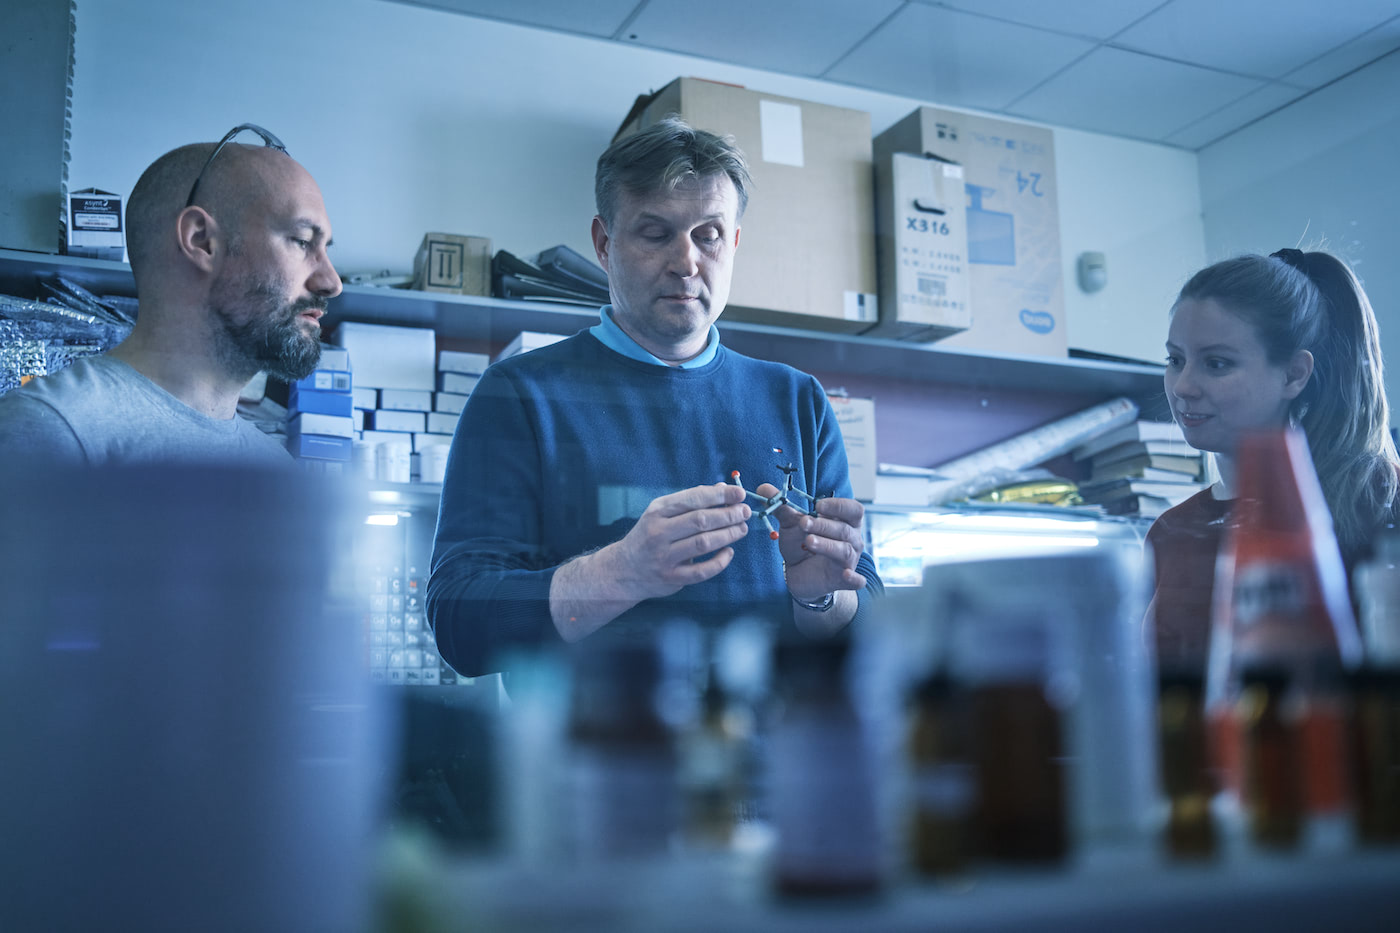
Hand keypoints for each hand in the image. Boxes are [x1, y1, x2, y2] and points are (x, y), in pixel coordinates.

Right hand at [612, 482, 751, 600]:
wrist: (623, 570)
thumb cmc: (650, 536)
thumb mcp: (662, 513)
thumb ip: (691, 501)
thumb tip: (722, 488)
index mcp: (658, 511)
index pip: (693, 499)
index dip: (719, 496)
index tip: (740, 494)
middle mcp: (659, 532)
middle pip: (700, 521)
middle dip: (727, 515)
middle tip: (745, 512)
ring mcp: (664, 556)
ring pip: (702, 544)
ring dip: (727, 535)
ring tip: (742, 529)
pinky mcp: (671, 577)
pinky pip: (701, 571)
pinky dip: (719, 562)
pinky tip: (728, 552)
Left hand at [757, 483, 867, 603]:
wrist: (798, 572)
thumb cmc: (802, 543)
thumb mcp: (792, 524)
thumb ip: (781, 506)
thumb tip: (763, 488)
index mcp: (846, 522)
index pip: (853, 509)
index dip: (838, 506)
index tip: (818, 505)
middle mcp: (852, 540)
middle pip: (844, 530)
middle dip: (823, 525)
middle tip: (803, 523)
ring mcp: (849, 561)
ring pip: (844, 550)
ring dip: (827, 545)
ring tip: (808, 541)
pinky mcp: (844, 580)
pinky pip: (855, 580)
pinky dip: (854, 578)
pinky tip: (847, 575)